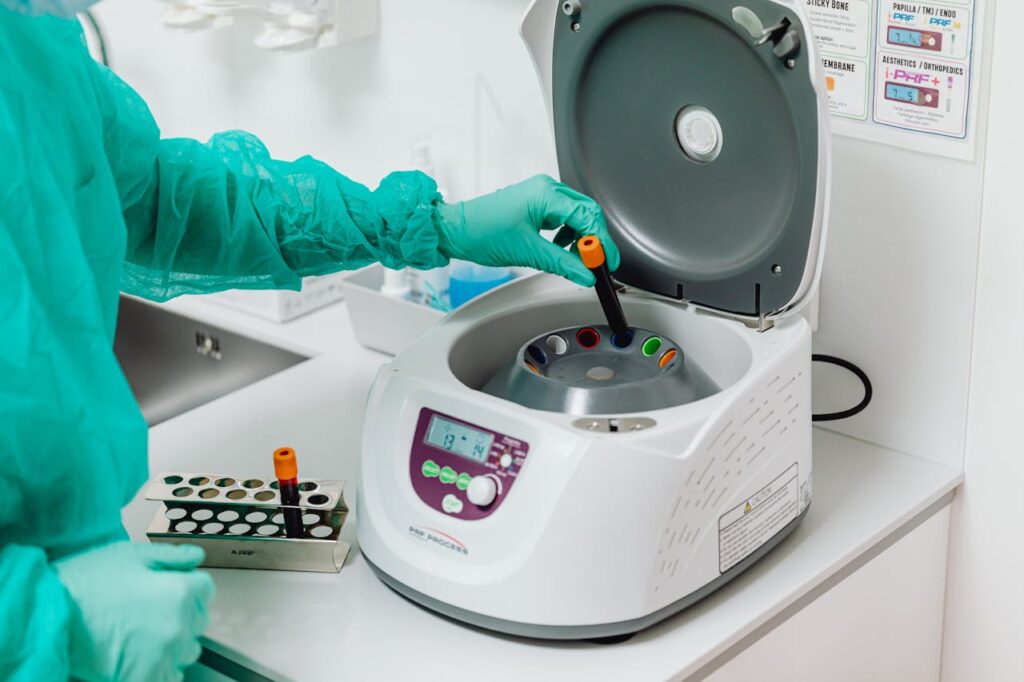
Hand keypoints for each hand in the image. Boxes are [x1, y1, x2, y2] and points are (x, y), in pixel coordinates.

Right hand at [54, 541, 214, 681]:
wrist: (48, 615)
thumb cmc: (85, 581)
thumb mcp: (130, 554)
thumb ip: (170, 556)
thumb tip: (196, 557)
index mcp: (180, 590)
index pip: (206, 589)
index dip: (187, 586)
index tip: (169, 589)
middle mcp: (179, 623)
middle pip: (199, 620)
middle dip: (182, 613)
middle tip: (150, 612)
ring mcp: (164, 654)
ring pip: (187, 650)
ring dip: (174, 643)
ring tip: (142, 634)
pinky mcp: (146, 677)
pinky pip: (171, 677)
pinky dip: (162, 669)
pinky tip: (141, 657)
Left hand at [436, 175, 619, 286]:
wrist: (457, 230)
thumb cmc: (482, 232)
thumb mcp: (528, 252)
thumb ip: (563, 264)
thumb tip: (585, 274)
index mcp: (546, 195)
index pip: (588, 217)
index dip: (601, 242)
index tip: (607, 261)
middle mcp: (546, 189)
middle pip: (586, 213)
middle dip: (593, 239)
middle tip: (595, 263)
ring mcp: (540, 195)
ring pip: (575, 215)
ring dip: (579, 238)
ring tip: (575, 259)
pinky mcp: (534, 204)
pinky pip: (561, 217)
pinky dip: (566, 235)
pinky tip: (560, 249)